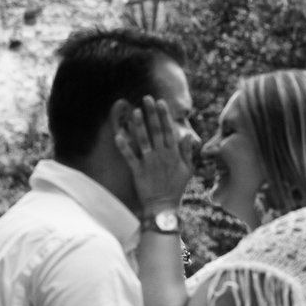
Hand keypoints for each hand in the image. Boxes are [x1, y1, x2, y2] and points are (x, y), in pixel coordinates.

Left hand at [115, 96, 192, 212]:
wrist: (163, 207)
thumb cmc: (176, 188)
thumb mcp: (187, 169)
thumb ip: (186, 152)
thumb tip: (188, 135)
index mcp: (173, 154)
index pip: (169, 130)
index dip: (165, 116)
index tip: (161, 102)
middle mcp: (161, 155)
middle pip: (156, 131)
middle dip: (152, 114)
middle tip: (147, 99)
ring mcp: (149, 163)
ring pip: (143, 140)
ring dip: (139, 125)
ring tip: (135, 111)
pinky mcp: (138, 171)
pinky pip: (130, 156)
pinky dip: (124, 146)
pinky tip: (118, 135)